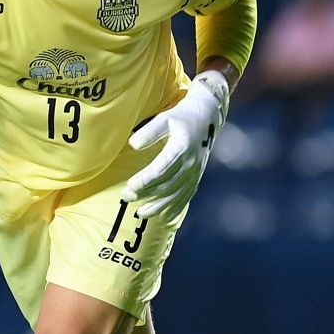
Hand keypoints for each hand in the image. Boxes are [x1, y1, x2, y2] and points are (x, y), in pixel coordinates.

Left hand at [123, 71, 229, 217]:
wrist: (207, 118)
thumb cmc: (181, 117)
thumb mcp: (165, 118)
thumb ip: (149, 131)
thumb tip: (133, 144)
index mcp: (182, 148)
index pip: (161, 169)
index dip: (146, 179)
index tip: (130, 185)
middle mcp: (190, 164)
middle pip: (166, 184)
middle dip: (146, 193)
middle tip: (126, 196)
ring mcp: (194, 173)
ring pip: (175, 194)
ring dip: (157, 205)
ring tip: (138, 213)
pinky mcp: (196, 178)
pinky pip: (185, 197)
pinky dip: (173, 208)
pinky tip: (160, 216)